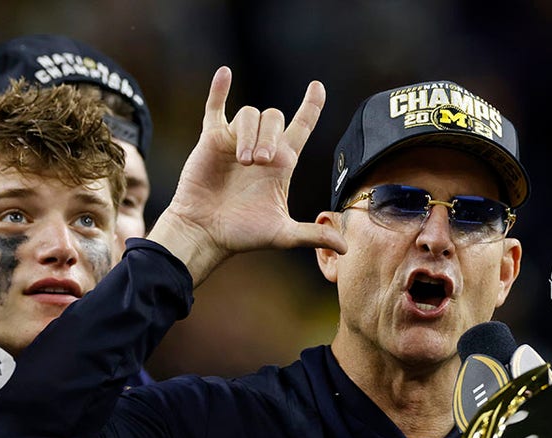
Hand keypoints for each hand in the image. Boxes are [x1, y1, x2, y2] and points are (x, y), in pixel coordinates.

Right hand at [149, 66, 347, 284]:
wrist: (206, 232)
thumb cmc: (242, 234)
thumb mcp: (283, 234)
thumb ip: (314, 236)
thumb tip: (345, 248)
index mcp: (282, 164)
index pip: (302, 126)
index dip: (311, 106)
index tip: (318, 87)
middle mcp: (261, 148)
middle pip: (275, 118)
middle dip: (269, 136)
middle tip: (259, 163)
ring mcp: (235, 141)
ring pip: (249, 115)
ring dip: (249, 134)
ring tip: (243, 161)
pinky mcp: (211, 140)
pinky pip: (215, 107)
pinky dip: (219, 89)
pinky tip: (225, 74)